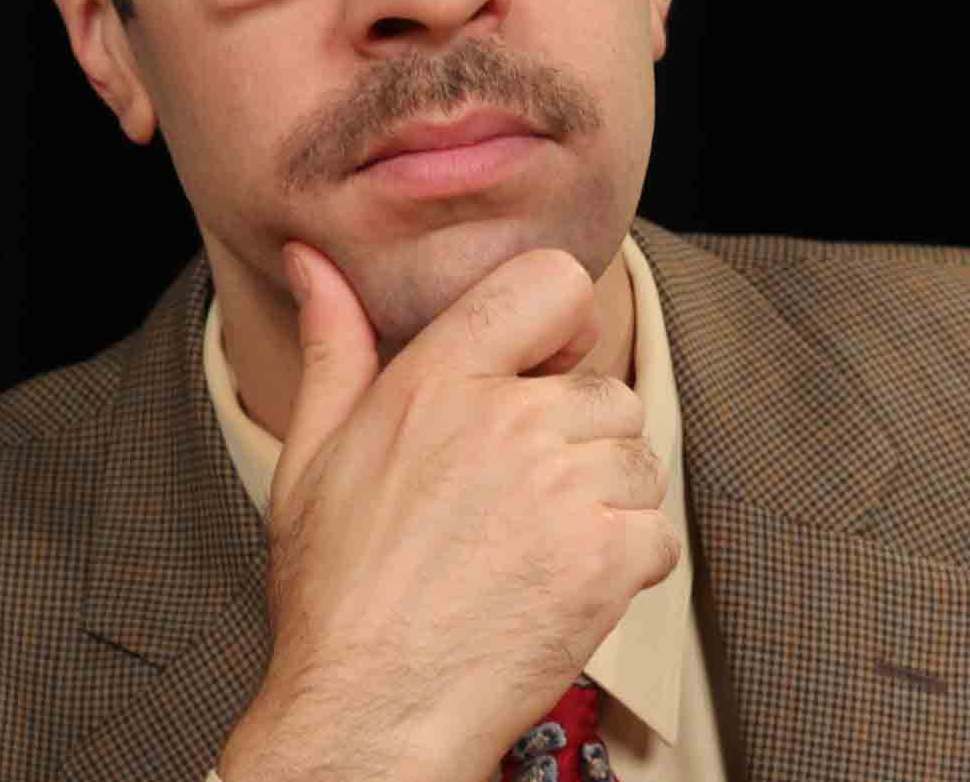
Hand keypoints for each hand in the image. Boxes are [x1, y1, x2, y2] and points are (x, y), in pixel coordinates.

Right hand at [217, 243, 680, 781]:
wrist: (368, 711)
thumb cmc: (337, 591)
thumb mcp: (312, 454)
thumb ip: (332, 345)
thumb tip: (312, 258)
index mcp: (438, 381)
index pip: (551, 281)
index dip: (561, 325)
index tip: (540, 373)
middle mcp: (507, 421)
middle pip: (605, 389)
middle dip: (580, 440)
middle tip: (520, 499)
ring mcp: (560, 490)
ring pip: (638, 460)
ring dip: (606, 503)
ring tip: (536, 547)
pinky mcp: (603, 560)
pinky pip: (658, 533)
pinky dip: (628, 565)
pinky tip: (564, 587)